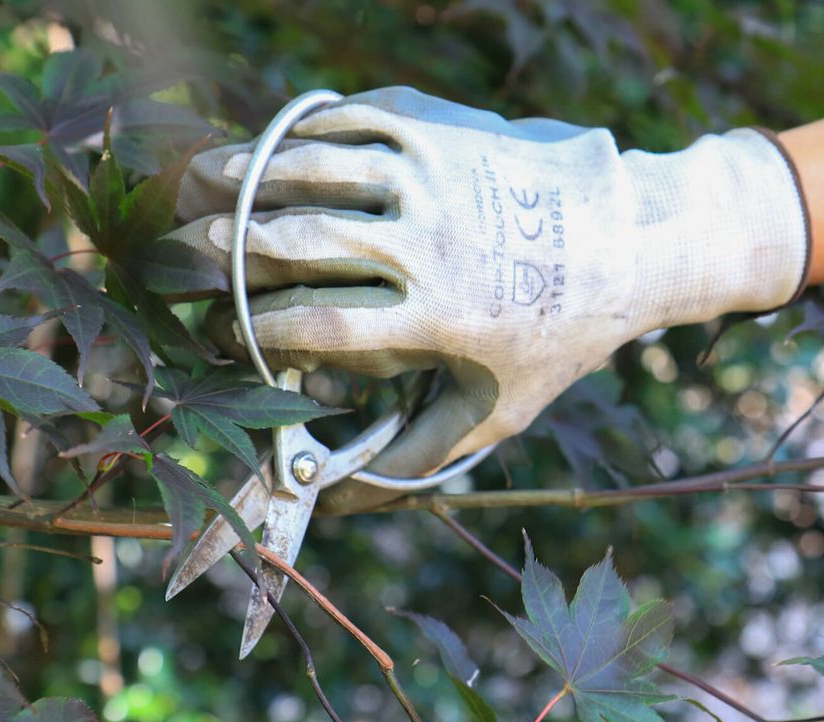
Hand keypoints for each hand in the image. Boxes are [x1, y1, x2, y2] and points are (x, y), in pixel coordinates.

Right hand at [170, 87, 808, 510]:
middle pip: (301, 240)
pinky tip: (274, 145)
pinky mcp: (442, 130)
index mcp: (436, 317)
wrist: (629, 241)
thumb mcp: (498, 410)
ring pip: (315, 169)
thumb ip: (417, 455)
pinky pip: (352, 121)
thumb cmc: (560, 337)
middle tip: (193, 247)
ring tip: (202, 179)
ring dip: (247, 174)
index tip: (227, 332)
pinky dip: (302, 131)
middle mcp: (427, 242)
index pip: (318, 325)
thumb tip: (344, 498)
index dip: (257, 330)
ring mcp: (433, 177)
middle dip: (232, 246)